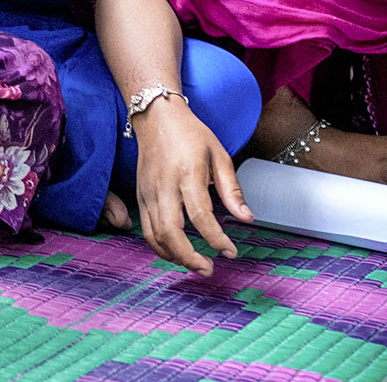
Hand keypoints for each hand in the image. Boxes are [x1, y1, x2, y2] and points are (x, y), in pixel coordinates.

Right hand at [131, 98, 252, 276]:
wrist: (156, 117)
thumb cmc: (190, 134)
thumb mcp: (219, 155)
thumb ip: (232, 189)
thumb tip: (246, 218)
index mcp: (187, 174)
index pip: (200, 215)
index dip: (216, 239)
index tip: (231, 252)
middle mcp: (164, 186)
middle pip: (171, 231)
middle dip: (189, 257)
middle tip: (209, 269)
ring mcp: (148, 192)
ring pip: (155, 235)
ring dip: (175, 256)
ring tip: (196, 265)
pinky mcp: (140, 196)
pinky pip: (146, 229)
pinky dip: (160, 247)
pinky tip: (177, 253)